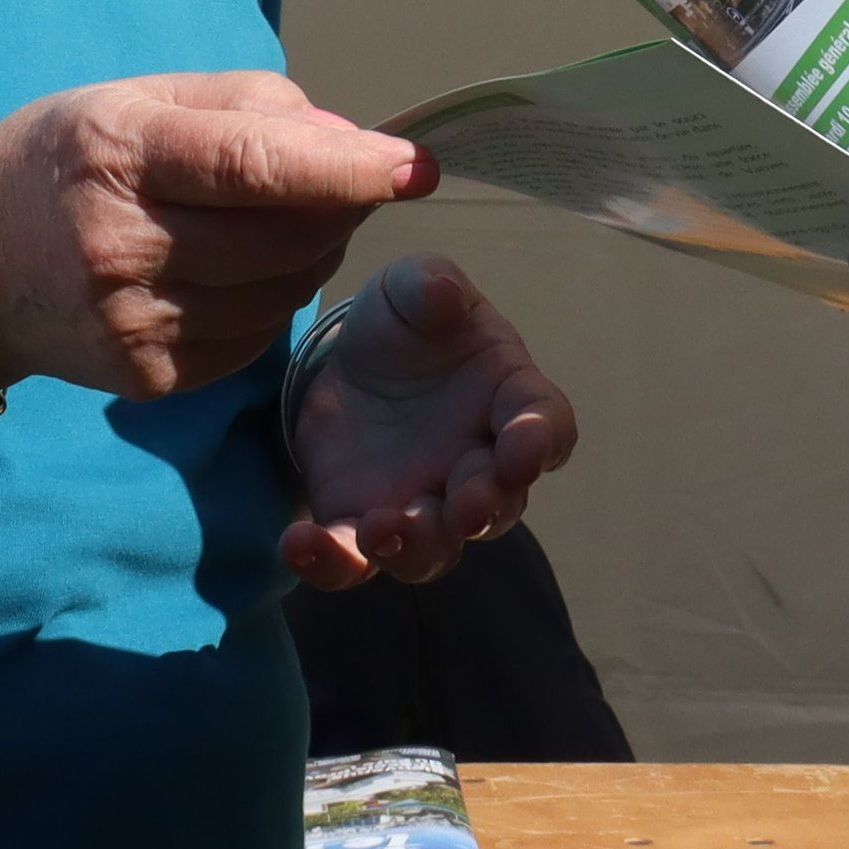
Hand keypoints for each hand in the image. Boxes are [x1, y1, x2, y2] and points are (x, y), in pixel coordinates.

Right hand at [0, 73, 431, 403]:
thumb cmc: (64, 160)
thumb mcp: (140, 97)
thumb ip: (252, 106)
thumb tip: (352, 143)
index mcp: (120, 154)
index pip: (256, 166)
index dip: (348, 169)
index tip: (417, 166)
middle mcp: (121, 245)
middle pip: (283, 236)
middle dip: (340, 207)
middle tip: (344, 181)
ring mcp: (132, 323)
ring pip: (281, 292)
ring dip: (310, 253)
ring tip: (280, 221)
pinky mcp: (147, 378)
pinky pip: (254, 338)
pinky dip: (270, 299)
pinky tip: (235, 270)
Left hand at [282, 254, 578, 589]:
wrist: (350, 361)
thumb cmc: (407, 323)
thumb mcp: (412, 287)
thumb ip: (431, 284)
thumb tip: (444, 295)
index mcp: (509, 400)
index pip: (547, 426)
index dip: (542, 441)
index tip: (525, 450)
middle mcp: (478, 465)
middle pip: (497, 504)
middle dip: (482, 509)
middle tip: (463, 508)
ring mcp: (424, 504)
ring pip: (434, 549)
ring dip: (416, 546)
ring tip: (382, 531)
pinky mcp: (362, 525)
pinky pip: (354, 562)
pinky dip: (333, 563)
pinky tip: (300, 544)